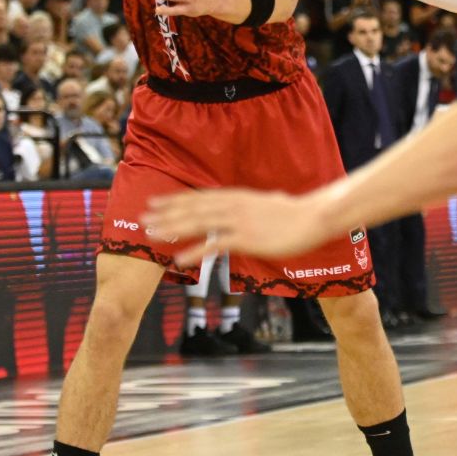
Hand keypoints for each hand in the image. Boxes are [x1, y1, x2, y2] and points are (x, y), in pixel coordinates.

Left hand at [146, 187, 339, 267]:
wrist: (315, 217)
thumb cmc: (297, 213)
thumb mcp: (270, 202)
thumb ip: (255, 205)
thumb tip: (257, 202)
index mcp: (237, 196)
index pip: (198, 197)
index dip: (174, 200)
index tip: (154, 202)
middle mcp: (233, 205)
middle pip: (192, 208)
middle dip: (165, 214)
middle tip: (141, 218)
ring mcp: (238, 221)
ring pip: (197, 224)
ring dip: (172, 229)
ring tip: (151, 235)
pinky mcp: (246, 239)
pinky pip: (214, 246)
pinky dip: (194, 252)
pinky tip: (178, 259)